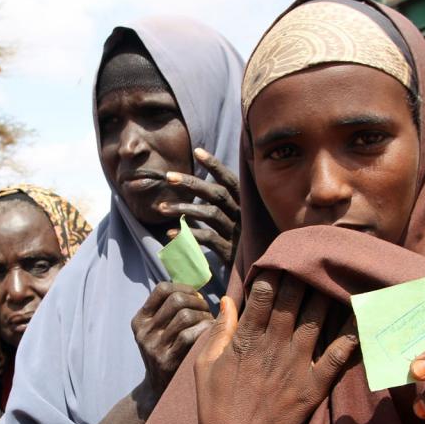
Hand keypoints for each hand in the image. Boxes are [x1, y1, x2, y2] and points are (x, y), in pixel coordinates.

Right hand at [132, 282, 213, 396]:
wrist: (158, 389)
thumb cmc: (168, 351)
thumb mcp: (158, 330)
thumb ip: (170, 311)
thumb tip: (197, 293)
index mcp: (140, 320)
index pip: (162, 289)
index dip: (184, 287)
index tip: (196, 297)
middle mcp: (144, 332)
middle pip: (176, 300)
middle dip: (197, 302)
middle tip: (206, 312)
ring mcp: (153, 347)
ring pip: (185, 316)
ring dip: (204, 316)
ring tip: (209, 324)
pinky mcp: (166, 361)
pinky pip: (189, 336)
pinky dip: (204, 330)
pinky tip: (210, 335)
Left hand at [161, 148, 240, 265]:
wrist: (263, 272)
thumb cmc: (245, 243)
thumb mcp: (238, 221)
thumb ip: (222, 207)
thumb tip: (195, 191)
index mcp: (246, 204)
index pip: (230, 180)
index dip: (215, 165)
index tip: (197, 151)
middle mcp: (243, 215)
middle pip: (216, 193)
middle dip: (191, 183)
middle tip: (168, 177)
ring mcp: (237, 233)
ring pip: (209, 214)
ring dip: (183, 209)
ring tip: (161, 208)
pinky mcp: (230, 251)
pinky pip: (206, 239)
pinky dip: (187, 234)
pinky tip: (170, 233)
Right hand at [192, 272, 356, 423]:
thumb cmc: (214, 408)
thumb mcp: (205, 365)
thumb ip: (219, 331)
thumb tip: (227, 300)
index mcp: (246, 339)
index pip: (263, 293)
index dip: (274, 272)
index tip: (282, 259)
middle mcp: (273, 346)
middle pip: (293, 299)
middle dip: (303, 275)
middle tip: (314, 259)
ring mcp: (296, 365)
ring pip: (317, 319)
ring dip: (327, 295)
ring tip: (337, 276)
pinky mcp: (313, 386)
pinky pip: (338, 356)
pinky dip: (352, 335)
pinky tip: (362, 315)